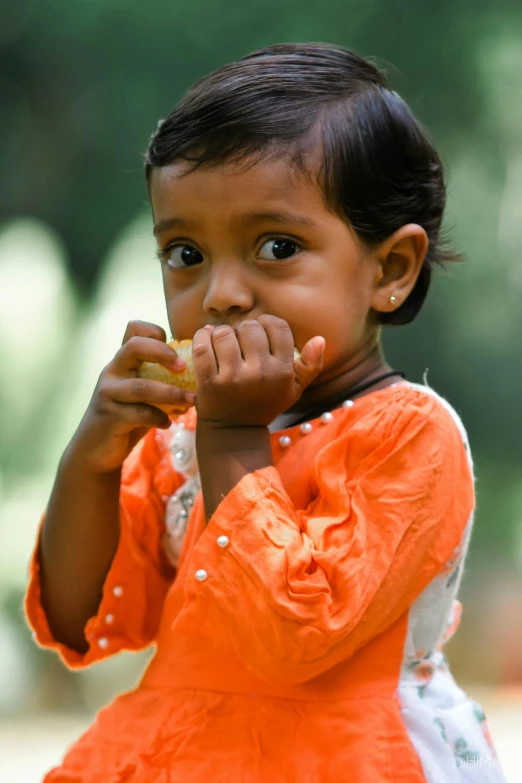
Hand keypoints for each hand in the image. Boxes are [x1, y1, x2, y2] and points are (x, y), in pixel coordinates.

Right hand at [69, 320, 194, 473]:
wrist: (96, 449)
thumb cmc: (127, 417)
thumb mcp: (141, 393)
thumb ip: (159, 379)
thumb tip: (199, 373)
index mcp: (122, 361)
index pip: (134, 329)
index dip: (155, 331)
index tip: (176, 348)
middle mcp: (113, 371)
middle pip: (134, 347)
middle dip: (163, 353)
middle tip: (184, 367)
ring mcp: (109, 393)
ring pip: (141, 386)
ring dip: (171, 393)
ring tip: (191, 401)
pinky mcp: (110, 416)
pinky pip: (139, 414)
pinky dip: (159, 418)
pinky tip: (168, 423)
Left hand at [192, 314, 324, 426]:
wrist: (234, 432)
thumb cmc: (265, 404)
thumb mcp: (294, 389)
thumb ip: (310, 365)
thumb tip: (320, 339)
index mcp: (282, 371)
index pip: (278, 327)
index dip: (268, 322)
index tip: (261, 330)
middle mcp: (260, 373)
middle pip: (249, 327)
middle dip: (243, 329)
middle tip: (241, 339)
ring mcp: (233, 378)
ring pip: (224, 334)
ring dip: (221, 332)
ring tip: (224, 340)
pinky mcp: (209, 382)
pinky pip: (202, 347)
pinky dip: (202, 337)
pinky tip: (206, 338)